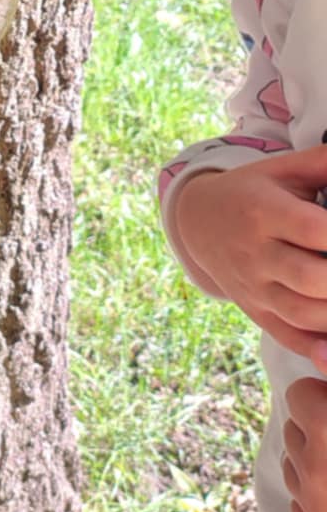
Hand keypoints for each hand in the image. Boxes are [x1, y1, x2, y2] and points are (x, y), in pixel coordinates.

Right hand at [171, 152, 326, 368]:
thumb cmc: (254, 190)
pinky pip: (289, 336)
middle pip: (310, 278)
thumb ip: (325, 163)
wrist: (198, 220)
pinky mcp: (256, 310)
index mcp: (264, 211)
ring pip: (303, 314)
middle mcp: (255, 252)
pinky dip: (317, 349)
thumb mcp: (284, 170)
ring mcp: (253, 287)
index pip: (315, 230)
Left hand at [284, 378, 326, 511]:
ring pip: (294, 462)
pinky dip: (316, 495)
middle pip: (294, 426)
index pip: (299, 393)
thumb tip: (320, 351)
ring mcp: (311, 506)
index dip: (324, 397)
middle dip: (319, 427)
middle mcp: (315, 468)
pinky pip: (299, 499)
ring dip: (316, 460)